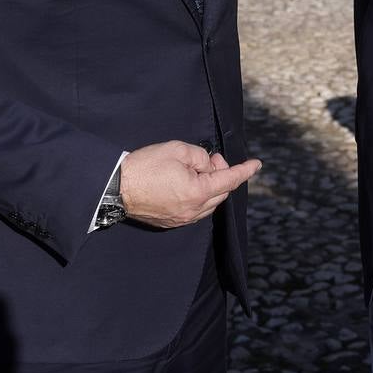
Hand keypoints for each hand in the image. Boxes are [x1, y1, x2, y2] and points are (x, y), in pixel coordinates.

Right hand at [118, 140, 261, 228]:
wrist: (116, 187)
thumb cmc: (146, 165)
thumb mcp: (178, 150)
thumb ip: (201, 157)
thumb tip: (209, 166)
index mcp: (197, 192)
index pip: (229, 180)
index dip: (244, 170)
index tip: (256, 164)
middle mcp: (192, 210)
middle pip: (221, 192)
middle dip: (222, 174)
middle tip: (210, 159)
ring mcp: (181, 219)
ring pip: (209, 203)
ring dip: (210, 187)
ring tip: (196, 170)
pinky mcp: (171, 222)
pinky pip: (195, 210)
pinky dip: (199, 197)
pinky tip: (188, 184)